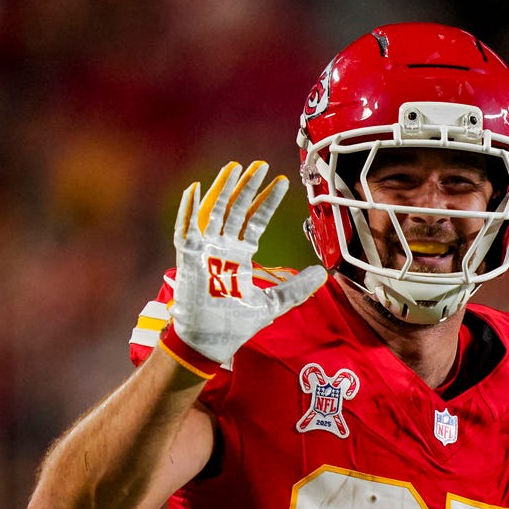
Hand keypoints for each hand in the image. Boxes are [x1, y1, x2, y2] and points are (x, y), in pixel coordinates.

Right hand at [166, 161, 326, 368]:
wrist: (210, 343)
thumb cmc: (235, 324)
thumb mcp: (274, 303)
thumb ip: (297, 288)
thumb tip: (322, 273)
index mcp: (239, 256)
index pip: (254, 221)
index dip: (267, 201)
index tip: (282, 182)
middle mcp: (222, 248)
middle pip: (235, 209)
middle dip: (247, 187)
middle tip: (260, 165)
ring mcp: (204, 252)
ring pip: (213, 212)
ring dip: (222, 189)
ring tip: (234, 168)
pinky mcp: (188, 259)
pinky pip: (186, 230)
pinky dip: (189, 210)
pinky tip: (196, 189)